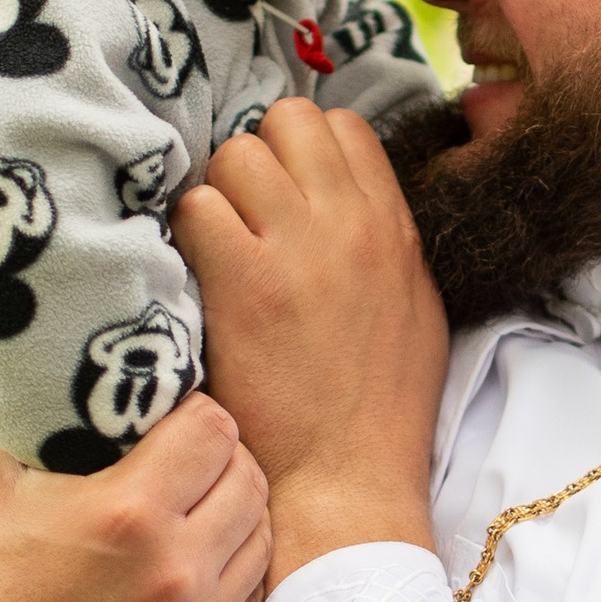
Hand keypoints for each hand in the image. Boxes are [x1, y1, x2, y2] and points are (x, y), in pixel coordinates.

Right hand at [0, 400, 270, 601]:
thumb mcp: (1, 485)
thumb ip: (53, 423)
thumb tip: (80, 372)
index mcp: (127, 513)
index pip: (214, 428)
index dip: (194, 417)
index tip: (170, 426)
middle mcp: (174, 572)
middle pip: (249, 480)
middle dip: (221, 463)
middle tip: (187, 467)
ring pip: (260, 542)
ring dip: (232, 520)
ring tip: (191, 518)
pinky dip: (228, 580)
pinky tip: (190, 573)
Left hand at [172, 102, 445, 588]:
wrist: (346, 480)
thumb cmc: (378, 410)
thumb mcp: (414, 310)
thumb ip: (384, 243)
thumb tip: (347, 204)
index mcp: (393, 227)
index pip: (342, 127)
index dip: (302, 150)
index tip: (283, 192)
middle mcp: (350, 223)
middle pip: (286, 121)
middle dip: (255, 158)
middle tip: (242, 216)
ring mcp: (297, 247)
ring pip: (234, 155)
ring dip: (216, 196)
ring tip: (215, 250)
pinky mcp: (243, 282)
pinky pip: (196, 209)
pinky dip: (185, 237)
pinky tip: (194, 278)